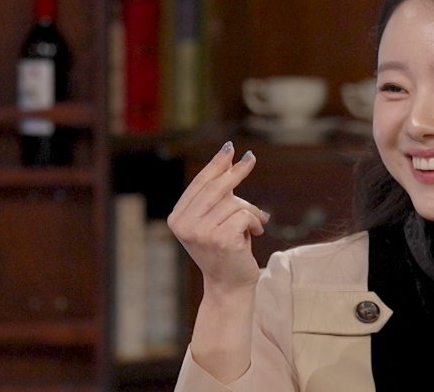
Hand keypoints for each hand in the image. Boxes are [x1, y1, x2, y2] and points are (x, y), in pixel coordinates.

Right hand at [168, 141, 270, 294]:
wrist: (230, 285)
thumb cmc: (226, 250)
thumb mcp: (214, 220)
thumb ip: (217, 196)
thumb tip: (230, 161)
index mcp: (177, 218)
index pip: (199, 184)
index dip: (216, 165)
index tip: (230, 149)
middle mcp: (184, 225)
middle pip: (216, 188)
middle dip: (236, 171)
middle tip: (250, 157)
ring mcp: (200, 232)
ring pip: (235, 203)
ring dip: (251, 212)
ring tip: (254, 226)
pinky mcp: (220, 239)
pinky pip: (245, 216)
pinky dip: (256, 222)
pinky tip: (255, 235)